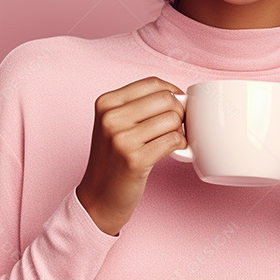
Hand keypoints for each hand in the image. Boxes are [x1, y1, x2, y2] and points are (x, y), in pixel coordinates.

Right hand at [76, 76, 186, 235]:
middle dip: (179, 111)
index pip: (151, 83)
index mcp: (106, 102)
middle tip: (176, 125)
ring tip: (172, 139)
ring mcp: (121, 139)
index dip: (172, 91)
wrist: (99, 196)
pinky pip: (173, 140)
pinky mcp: (135, 159)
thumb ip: (138, 105)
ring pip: (172, 119)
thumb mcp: (114, 123)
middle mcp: (111, 117)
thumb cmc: (113, 158)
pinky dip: (180, 144)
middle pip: (165, 99)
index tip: (177, 104)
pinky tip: (174, 151)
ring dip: (180, 130)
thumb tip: (178, 94)